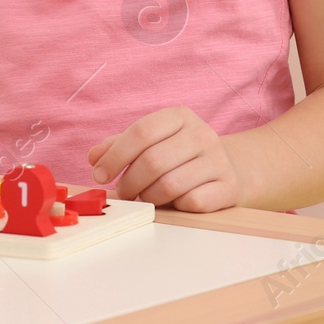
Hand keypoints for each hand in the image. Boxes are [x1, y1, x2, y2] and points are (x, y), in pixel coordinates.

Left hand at [86, 106, 240, 212]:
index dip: (115, 156)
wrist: (229, 168)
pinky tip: (173, 203)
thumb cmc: (179, 156)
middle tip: (123, 192)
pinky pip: (191, 202)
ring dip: (149, 197)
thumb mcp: (151, 142)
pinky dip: (175, 207)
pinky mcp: (228, 187)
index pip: (141, 132)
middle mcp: (202, 134)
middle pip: (153, 161)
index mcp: (180, 116)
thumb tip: (95, 157)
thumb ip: (119, 146)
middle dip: (129, 182)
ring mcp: (218, 160)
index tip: (100, 174)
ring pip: (170, 185)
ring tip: (146, 197)